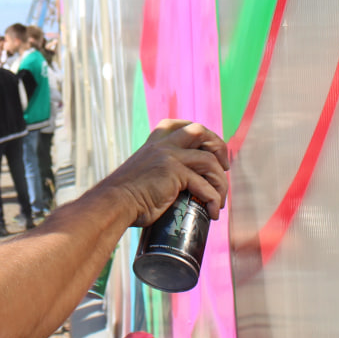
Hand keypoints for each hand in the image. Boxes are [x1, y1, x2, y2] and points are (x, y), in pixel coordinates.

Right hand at [101, 120, 229, 225]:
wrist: (114, 203)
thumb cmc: (126, 197)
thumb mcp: (144, 173)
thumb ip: (159, 170)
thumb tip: (180, 187)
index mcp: (155, 142)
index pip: (183, 125)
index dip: (203, 134)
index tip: (211, 150)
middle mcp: (163, 144)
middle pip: (200, 131)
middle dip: (219, 147)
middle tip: (224, 167)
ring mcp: (169, 156)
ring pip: (209, 161)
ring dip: (220, 182)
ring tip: (220, 201)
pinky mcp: (174, 173)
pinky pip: (204, 185)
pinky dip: (213, 199)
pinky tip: (213, 212)